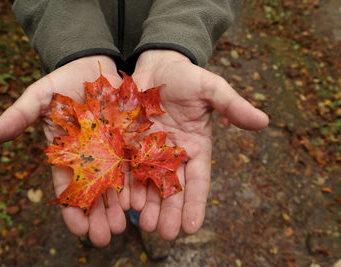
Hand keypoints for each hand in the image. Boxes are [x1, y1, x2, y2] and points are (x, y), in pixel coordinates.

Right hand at [0, 56, 129, 246]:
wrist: (94, 65)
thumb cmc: (63, 81)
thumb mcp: (40, 96)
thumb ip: (20, 115)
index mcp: (66, 152)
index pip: (67, 187)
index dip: (71, 209)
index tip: (78, 229)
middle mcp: (89, 156)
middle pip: (93, 192)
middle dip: (97, 215)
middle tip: (104, 237)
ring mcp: (111, 150)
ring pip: (114, 184)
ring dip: (117, 207)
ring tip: (122, 227)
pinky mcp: (129, 140)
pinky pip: (133, 164)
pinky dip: (135, 184)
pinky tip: (140, 201)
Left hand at [130, 50, 268, 240]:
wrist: (157, 64)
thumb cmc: (187, 76)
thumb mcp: (212, 89)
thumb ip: (233, 106)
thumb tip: (264, 121)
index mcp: (195, 146)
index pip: (198, 180)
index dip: (196, 204)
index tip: (193, 228)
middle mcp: (172, 153)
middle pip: (172, 188)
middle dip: (169, 211)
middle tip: (165, 234)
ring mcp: (148, 149)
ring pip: (148, 182)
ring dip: (147, 204)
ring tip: (145, 225)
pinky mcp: (129, 142)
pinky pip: (126, 166)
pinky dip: (126, 184)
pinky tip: (123, 202)